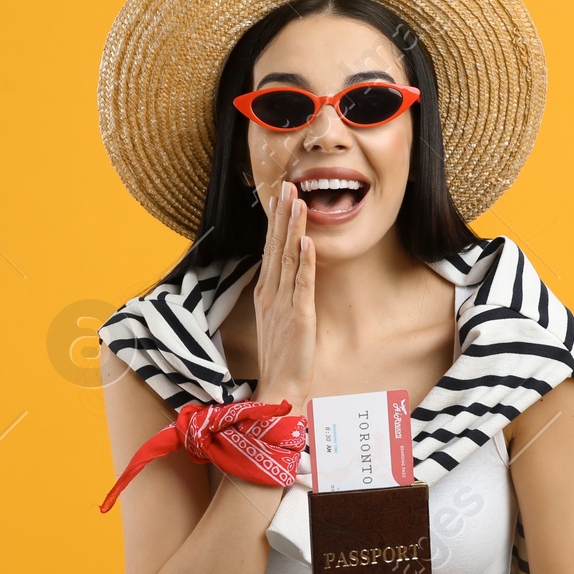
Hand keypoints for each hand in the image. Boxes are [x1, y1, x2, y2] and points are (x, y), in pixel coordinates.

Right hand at [253, 180, 315, 406]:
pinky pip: (302, 284)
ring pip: (288, 258)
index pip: (270, 248)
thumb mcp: (276, 316)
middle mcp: (271, 293)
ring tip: (297, 203)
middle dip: (282, 215)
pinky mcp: (300, 316)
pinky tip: (308, 242)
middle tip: (287, 186)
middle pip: (276, 246)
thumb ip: (280, 290)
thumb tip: (287, 267)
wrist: (279, 387)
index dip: (275, 220)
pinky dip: (305, 262)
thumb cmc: (281, 353)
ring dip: (293, 229)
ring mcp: (283, 303)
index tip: (279, 195)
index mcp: (265, 291)